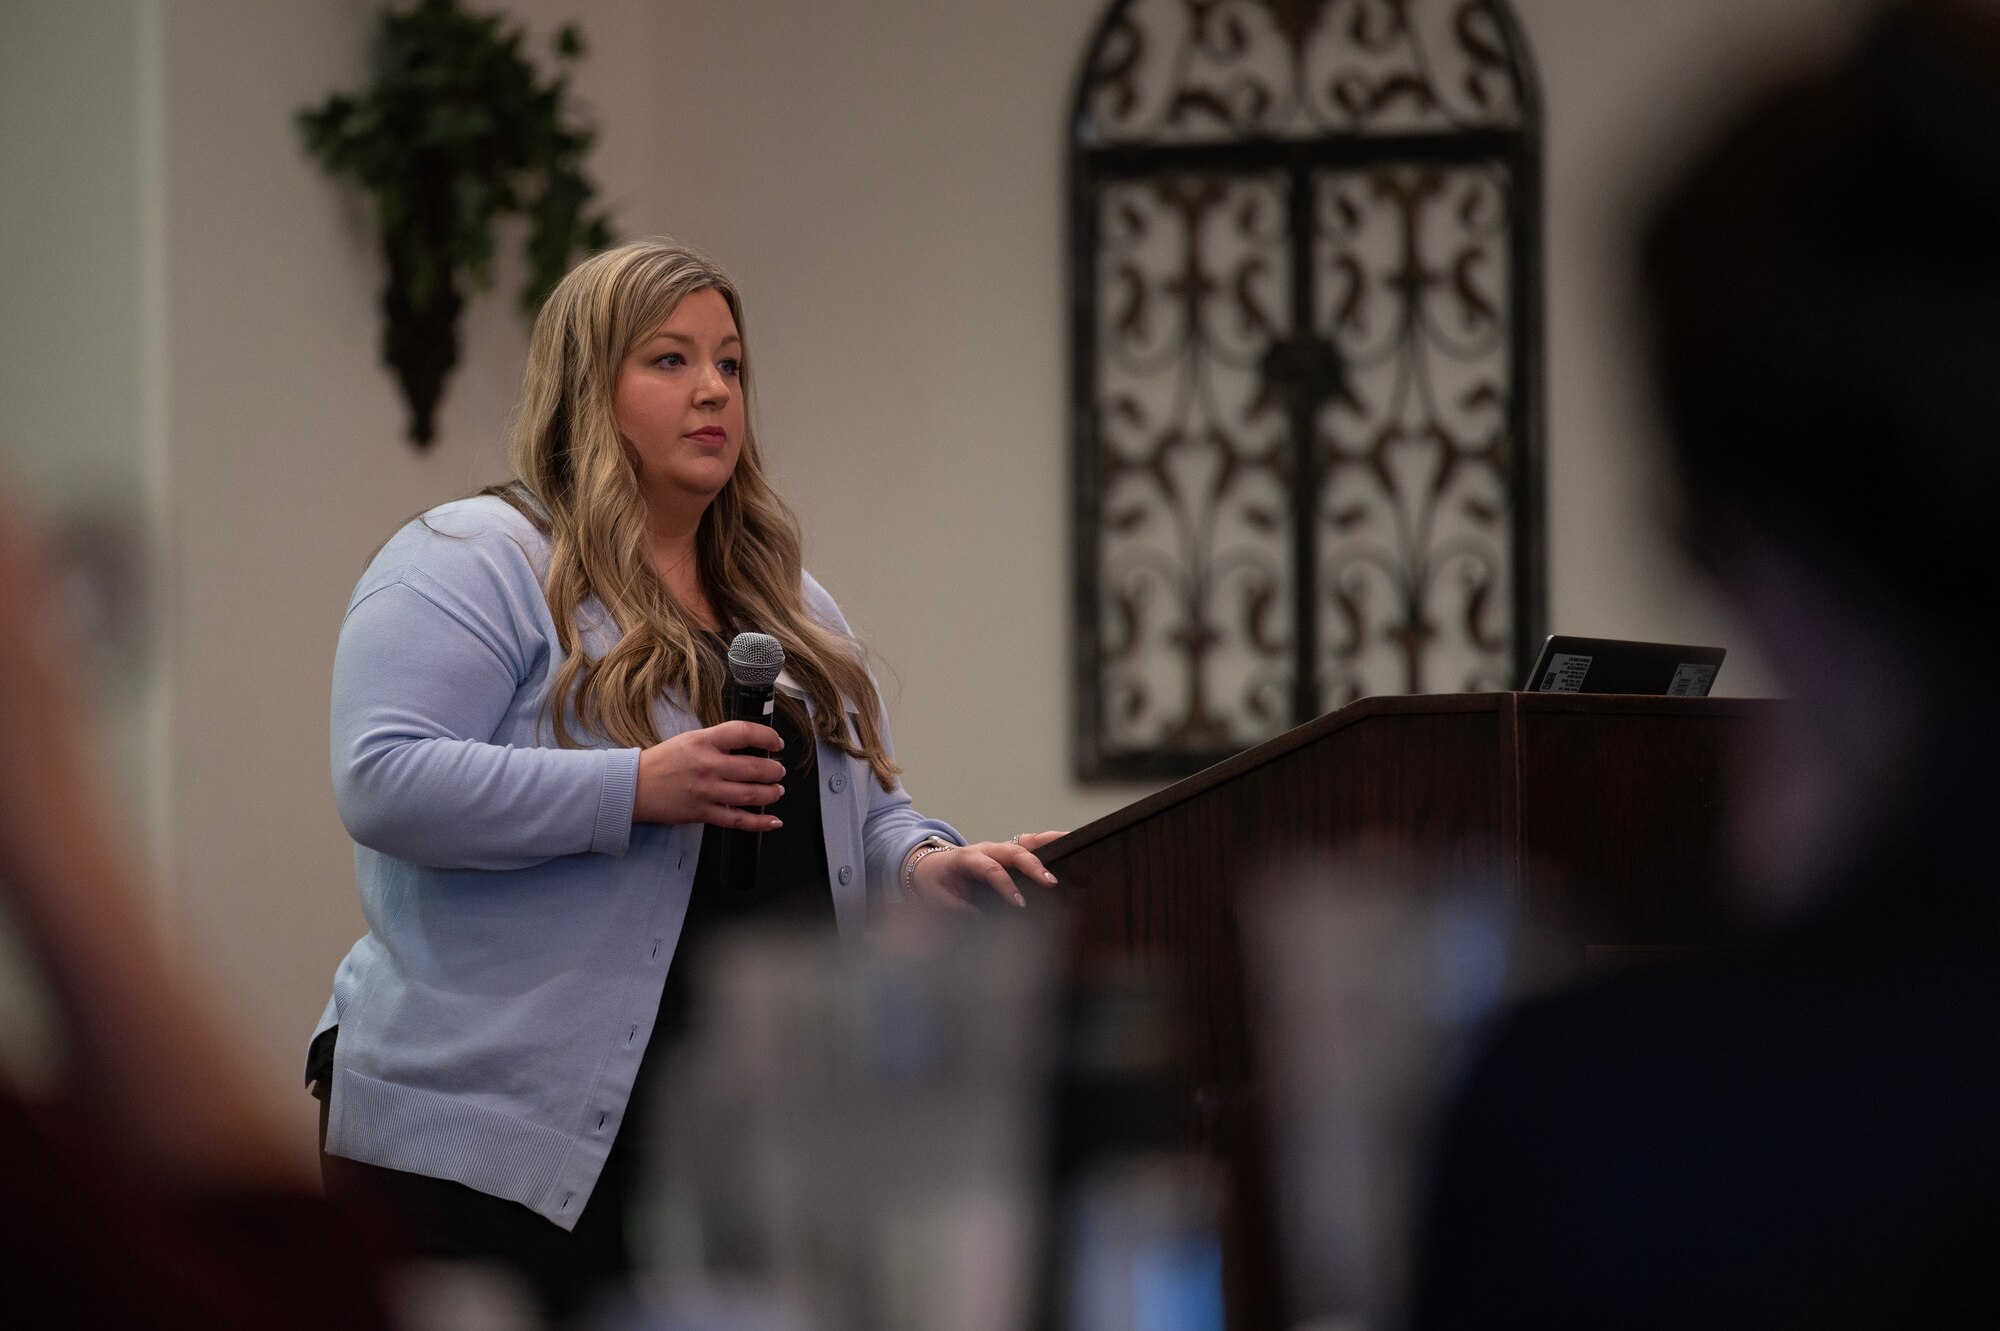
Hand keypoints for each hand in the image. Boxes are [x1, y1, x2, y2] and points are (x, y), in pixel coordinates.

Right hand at [633, 720, 786, 828]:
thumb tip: (749, 746)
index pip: (743, 732)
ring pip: (751, 794)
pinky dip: (759, 822)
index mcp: (704, 742)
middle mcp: (707, 765)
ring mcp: (706, 790)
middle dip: (774, 771)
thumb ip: (718, 742)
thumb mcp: (690, 740)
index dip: (767, 737)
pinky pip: (737, 819)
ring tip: (776, 791)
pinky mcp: (702, 812)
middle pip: (754, 767)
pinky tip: (772, 821)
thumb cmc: (662, 762)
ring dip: (771, 793)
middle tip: (779, 772)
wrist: (634, 786)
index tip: (776, 743)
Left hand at [907, 830, 1066, 912]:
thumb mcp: (936, 898)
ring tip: (1071, 843)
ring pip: (1025, 841)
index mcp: (966, 859)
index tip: (1020, 904)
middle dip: (1033, 866)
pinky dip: (1048, 841)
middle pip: (1013, 851)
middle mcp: (985, 848)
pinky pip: (1028, 843)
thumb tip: (980, 919)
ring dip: (1048, 842)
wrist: (929, 865)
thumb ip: (955, 908)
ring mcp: (997, 848)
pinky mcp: (1006, 851)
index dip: (1006, 886)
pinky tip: (1067, 841)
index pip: (990, 869)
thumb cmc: (933, 882)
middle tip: (1051, 882)